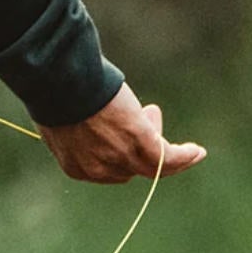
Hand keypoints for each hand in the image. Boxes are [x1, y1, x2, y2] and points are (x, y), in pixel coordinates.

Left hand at [38, 81, 205, 182]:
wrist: (58, 83)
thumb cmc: (54, 92)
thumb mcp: (63, 119)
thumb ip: (77, 128)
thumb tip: (91, 123)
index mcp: (77, 167)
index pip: (108, 169)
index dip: (121, 152)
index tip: (126, 128)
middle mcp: (100, 169)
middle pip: (131, 167)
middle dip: (141, 144)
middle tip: (150, 113)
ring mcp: (121, 156)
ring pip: (153, 166)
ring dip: (173, 157)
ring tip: (191, 151)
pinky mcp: (140, 140)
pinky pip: (168, 157)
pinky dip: (185, 156)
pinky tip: (197, 150)